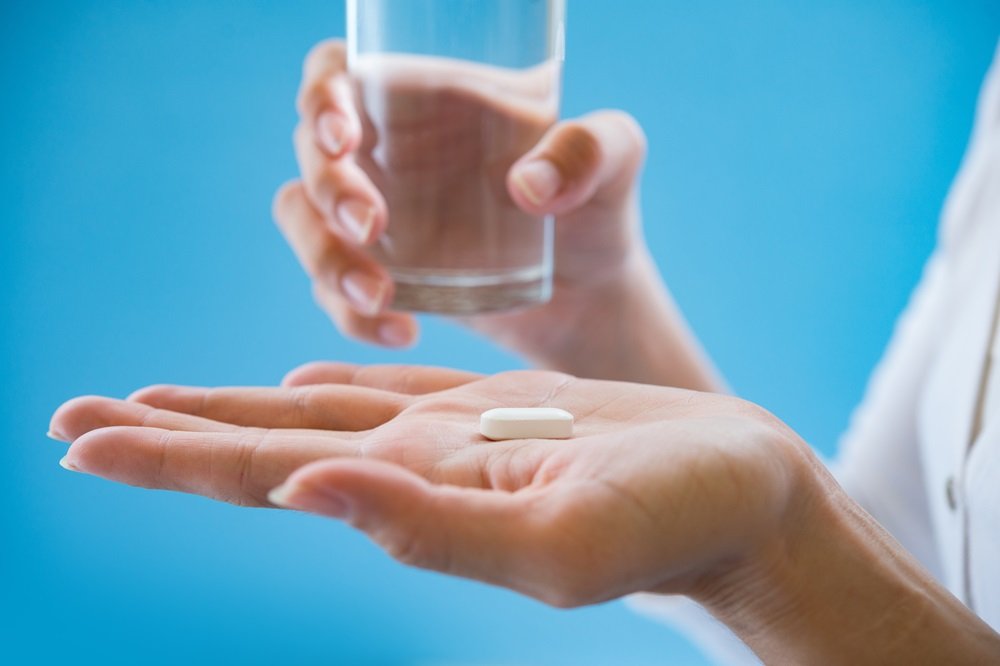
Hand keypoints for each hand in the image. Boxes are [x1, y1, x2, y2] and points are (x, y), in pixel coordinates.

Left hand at [50, 363, 999, 661]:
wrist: (742, 490)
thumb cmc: (673, 522)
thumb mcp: (554, 545)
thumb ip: (430, 528)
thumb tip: (306, 490)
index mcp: (416, 499)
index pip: (266, 477)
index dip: (169, 459)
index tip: (80, 442)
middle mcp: (413, 470)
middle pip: (264, 446)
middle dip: (166, 434)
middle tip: (70, 421)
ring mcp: (448, 438)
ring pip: (312, 414)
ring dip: (227, 407)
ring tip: (152, 401)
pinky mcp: (491, 409)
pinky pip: (388, 391)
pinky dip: (328, 385)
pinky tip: (290, 388)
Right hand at [275, 41, 721, 386]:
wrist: (591, 294)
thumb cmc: (597, 207)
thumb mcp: (616, 160)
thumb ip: (591, 147)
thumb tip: (527, 187)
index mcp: (423, 100)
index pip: (339, 74)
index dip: (323, 95)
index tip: (346, 135)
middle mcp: (386, 152)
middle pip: (311, 149)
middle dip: (326, 187)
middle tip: (374, 226)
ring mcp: (374, 216)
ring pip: (301, 218)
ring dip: (322, 256)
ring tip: (379, 295)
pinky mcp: (377, 274)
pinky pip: (328, 289)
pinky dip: (349, 314)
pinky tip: (403, 329)